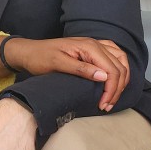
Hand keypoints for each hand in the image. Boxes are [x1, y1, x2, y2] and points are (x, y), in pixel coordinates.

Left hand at [2, 36, 128, 110]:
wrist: (29, 51)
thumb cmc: (40, 57)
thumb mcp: (57, 64)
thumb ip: (80, 69)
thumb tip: (103, 76)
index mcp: (89, 46)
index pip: (112, 70)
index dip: (111, 90)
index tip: (103, 105)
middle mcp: (95, 43)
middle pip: (119, 66)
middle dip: (117, 88)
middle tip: (107, 105)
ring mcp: (94, 45)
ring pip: (121, 60)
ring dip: (121, 79)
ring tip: (112, 96)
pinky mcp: (91, 49)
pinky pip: (114, 55)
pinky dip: (119, 68)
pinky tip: (115, 79)